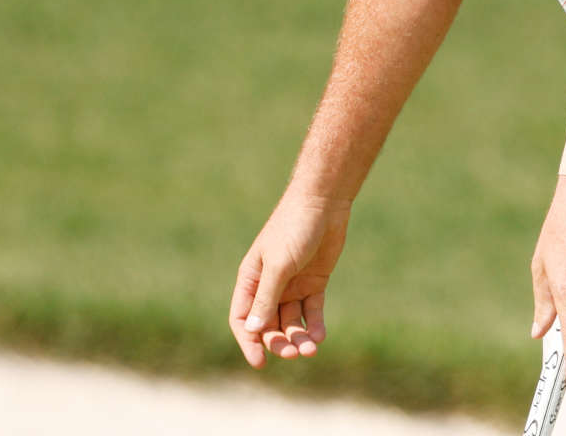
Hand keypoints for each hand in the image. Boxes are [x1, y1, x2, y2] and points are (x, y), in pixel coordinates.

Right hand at [228, 192, 350, 367]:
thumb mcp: (278, 265)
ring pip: (291, 322)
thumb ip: (266, 297)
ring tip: (311, 348)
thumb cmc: (293, 228)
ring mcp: (292, 285)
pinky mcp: (314, 283)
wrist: (323, 203)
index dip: (248, 341)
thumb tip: (253, 330)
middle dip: (278, 342)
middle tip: (294, 352)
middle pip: (268, 325)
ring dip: (299, 338)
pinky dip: (315, 325)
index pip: (243, 318)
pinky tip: (319, 336)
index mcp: (251, 278)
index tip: (259, 361)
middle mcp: (269, 285)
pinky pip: (311, 312)